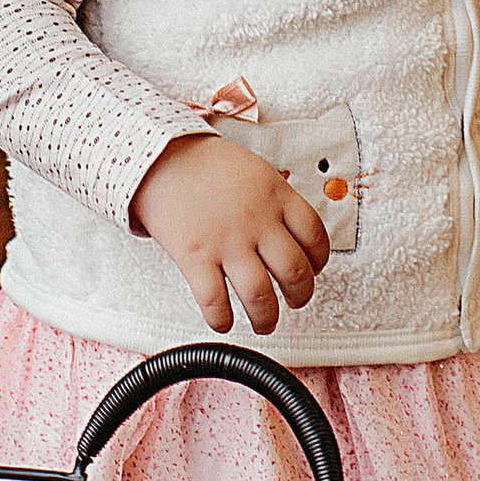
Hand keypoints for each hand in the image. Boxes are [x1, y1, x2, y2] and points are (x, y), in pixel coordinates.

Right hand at [132, 132, 330, 336]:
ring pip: (261, 295)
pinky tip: (223, 322)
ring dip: (267, 317)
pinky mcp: (195, 257)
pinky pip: (215, 301)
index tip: (314, 269)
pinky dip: (221, 320)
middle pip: (295, 272)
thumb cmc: (204, 164)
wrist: (160, 157)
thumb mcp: (255, 170)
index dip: (320, 260)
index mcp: (276, 196)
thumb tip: (292, 232)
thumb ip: (276, 200)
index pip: (315, 237)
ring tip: (265, 322)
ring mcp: (227, 242)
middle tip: (295, 301)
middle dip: (301, 295)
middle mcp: (257, 222)